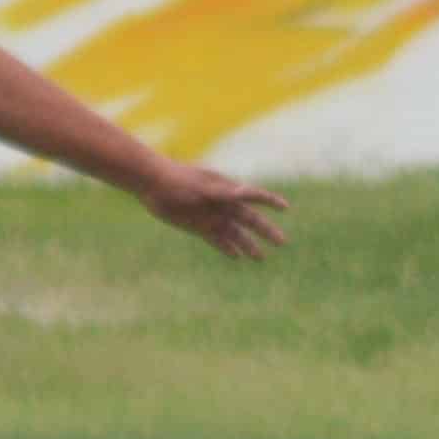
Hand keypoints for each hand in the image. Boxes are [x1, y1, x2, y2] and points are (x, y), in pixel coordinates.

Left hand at [139, 164, 288, 260]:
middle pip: (249, 220)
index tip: (285, 207)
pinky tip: (237, 257)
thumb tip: (245, 192)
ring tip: (260, 258)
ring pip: (234, 233)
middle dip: (266, 231)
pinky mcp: (198, 227)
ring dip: (248, 245)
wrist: (152, 184)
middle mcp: (222, 204)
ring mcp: (211, 216)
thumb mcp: (203, 186)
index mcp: (227, 190)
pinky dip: (227, 248)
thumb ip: (224, 192)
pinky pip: (216, 240)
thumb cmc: (179, 180)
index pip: (254, 196)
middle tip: (283, 242)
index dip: (270, 201)